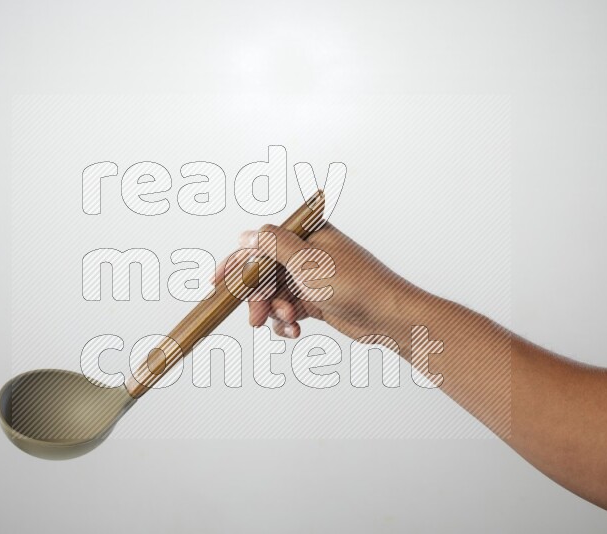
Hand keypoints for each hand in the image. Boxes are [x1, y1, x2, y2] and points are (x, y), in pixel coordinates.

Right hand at [216, 222, 429, 342]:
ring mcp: (311, 277)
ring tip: (287, 323)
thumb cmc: (355, 284)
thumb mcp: (307, 260)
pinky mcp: (316, 299)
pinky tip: (293, 331)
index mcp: (305, 234)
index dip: (237, 264)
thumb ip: (272, 245)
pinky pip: (288, 309)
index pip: (260, 245)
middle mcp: (307, 253)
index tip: (217, 284)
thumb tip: (246, 235)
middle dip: (259, 297)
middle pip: (264, 273)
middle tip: (256, 318)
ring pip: (275, 294)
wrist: (388, 316)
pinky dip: (286, 321)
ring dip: (274, 311)